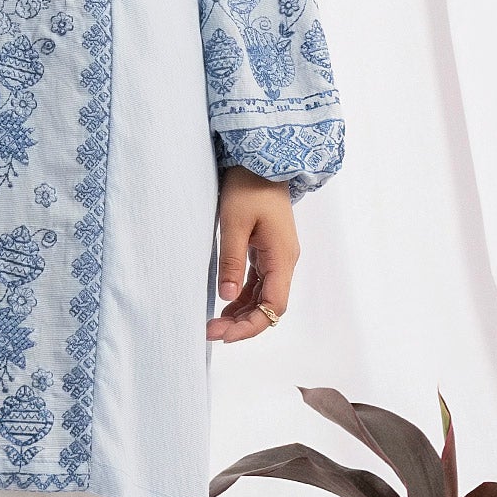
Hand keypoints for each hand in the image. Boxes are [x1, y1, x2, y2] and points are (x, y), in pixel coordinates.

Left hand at [209, 166, 298, 342]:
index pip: (273, 306)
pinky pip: (259, 282)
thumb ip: (231, 261)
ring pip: (264, 296)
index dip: (251, 325)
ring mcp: (278, 256)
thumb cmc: (249, 187)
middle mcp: (284, 261)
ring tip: (214, 322)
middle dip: (243, 323)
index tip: (225, 335)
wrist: (263, 161)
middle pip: (270, 306)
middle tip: (212, 331)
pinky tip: (225, 302)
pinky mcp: (268, 250)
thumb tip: (226, 296)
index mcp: (282, 257)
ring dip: (242, 312)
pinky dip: (243, 296)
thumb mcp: (234, 224)